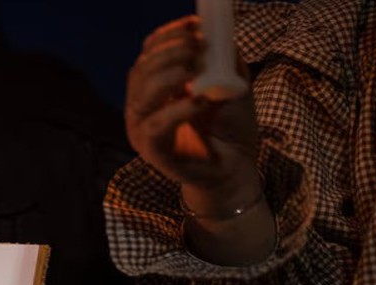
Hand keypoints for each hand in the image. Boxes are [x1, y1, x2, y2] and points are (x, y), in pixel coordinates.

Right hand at [125, 16, 261, 204]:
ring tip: (196, 69)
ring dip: (169, 75)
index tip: (195, 24)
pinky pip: (156, 125)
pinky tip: (201, 101)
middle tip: (198, 45)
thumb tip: (219, 35)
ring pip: (142, 95)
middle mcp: (142, 109)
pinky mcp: (152, 151)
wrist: (235, 168)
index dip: (167, 37)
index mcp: (155, 90)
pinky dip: (178, 109)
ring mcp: (143, 130)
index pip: (148, 56)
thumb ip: (222, 61)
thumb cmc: (229, 128)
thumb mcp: (230, 85)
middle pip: (141, 70)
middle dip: (169, 51)